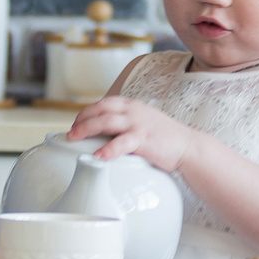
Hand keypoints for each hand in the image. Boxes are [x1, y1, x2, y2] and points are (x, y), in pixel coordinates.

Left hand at [66, 95, 207, 174]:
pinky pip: (121, 143)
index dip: (87, 111)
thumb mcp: (143, 123)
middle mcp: (133, 111)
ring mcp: (138, 124)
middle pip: (100, 109)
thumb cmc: (165, 138)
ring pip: (106, 121)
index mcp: (132, 106)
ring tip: (74, 138)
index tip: (76, 123)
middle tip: (71, 132)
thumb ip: (126, 124)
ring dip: (87, 129)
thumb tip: (105, 134)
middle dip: (82, 119)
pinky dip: (108, 149)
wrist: (188, 146)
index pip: (103, 103)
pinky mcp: (143, 139)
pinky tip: (98, 156)